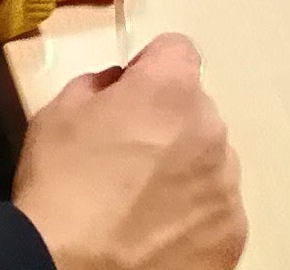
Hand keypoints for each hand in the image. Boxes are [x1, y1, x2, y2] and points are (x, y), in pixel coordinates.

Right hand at [13, 32, 244, 269]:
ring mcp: (226, 186)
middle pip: (195, 110)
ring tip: (143, 209)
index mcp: (170, 88)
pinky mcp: (232, 235)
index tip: (127, 99)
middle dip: (168, 126)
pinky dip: (194, 221)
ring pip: (210, 162)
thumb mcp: (57, 114)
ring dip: (185, 172)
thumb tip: (119, 87)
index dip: (148, 70)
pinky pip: (216, 212)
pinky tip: (158, 239)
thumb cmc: (58, 189)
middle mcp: (210, 128)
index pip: (176, 50)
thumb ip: (98, 85)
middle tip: (130, 163)